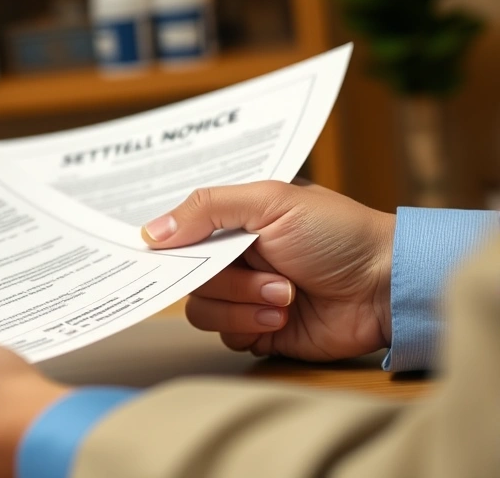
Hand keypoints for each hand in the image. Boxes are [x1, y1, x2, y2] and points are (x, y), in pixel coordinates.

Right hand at [141, 180, 394, 361]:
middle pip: (188, 275)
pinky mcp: (258, 331)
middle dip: (227, 278)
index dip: (169, 243)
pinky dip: (250, 326)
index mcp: (237, 221)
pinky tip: (284, 318)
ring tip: (286, 296)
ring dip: (242, 303)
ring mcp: (245, 296)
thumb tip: (151, 232)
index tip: (154, 250)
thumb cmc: (338, 233)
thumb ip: (207, 208)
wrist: (384, 287)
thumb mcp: (271, 200)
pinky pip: (224, 335)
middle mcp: (237, 257)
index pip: (183, 231)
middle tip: (269, 272)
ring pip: (202, 308)